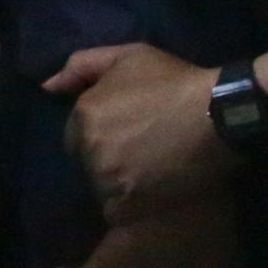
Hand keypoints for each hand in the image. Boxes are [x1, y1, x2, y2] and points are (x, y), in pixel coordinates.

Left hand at [48, 42, 230, 217]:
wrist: (221, 115)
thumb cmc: (175, 81)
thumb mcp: (128, 57)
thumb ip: (81, 67)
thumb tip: (46, 86)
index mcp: (84, 114)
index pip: (75, 136)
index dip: (100, 134)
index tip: (127, 132)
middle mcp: (90, 148)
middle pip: (89, 162)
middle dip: (108, 157)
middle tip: (142, 150)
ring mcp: (109, 178)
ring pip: (103, 186)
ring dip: (120, 181)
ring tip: (152, 171)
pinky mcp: (131, 203)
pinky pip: (117, 210)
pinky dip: (131, 204)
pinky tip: (154, 190)